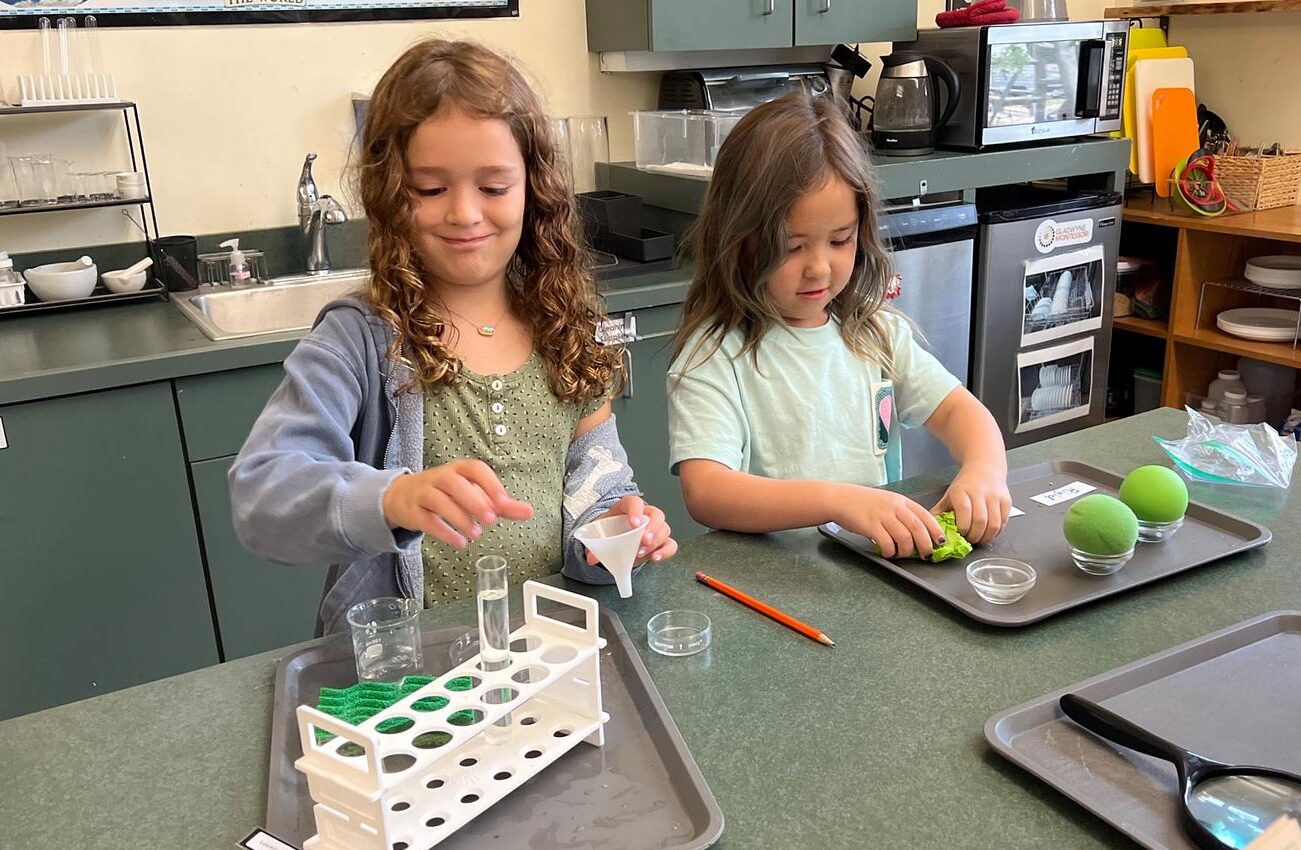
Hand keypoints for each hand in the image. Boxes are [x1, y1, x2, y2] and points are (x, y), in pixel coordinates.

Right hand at [382, 460, 533, 548]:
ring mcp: (424, 493)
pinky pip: (426, 520)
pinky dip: (443, 532)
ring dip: (459, 517)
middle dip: (474, 501)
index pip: (475, 469)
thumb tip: (529, 512)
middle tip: (491, 520)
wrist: (402, 496)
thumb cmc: (446, 494)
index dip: (489, 484)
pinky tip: (459, 542)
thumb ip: (501, 505)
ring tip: (476, 535)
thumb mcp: (473, 495)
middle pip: (454, 483)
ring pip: (438, 500)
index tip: (503, 502)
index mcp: (459, 470)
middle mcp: (440, 477)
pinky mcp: (413, 511)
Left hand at [585, 495, 677, 567]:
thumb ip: (596, 545)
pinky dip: (665, 551)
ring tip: (641, 552)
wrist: (614, 540)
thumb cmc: (609, 532)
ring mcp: (655, 528)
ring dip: (655, 542)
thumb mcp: (599, 535)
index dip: (636, 510)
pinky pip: (670, 545)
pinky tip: (655, 557)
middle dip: (652, 528)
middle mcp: (645, 514)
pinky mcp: (660, 542)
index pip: (635, 502)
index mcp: (628, 507)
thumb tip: (592, 558)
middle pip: (656, 514)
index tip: (633, 523)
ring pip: (664, 529)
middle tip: (643, 540)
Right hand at [831, 483, 944, 558]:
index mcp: (901, 501)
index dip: (935, 530)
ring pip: (904, 538)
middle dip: (925, 544)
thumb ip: (903, 513)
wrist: (841, 499)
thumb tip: (919, 533)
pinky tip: (887, 552)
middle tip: (926, 554)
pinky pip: (887, 543)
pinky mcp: (871, 526)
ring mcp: (883, 516)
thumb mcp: (888, 502)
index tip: (940, 541)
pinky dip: (890, 552)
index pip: (925, 515)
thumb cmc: (864, 503)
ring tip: (902, 554)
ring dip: (906, 551)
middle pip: (918, 528)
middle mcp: (894, 507)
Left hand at [930, 462, 1011, 544]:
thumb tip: (930, 529)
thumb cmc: (965, 485)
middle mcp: (980, 492)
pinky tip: (989, 532)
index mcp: (962, 490)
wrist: (984, 468)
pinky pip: (1003, 522)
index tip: (961, 533)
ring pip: (994, 524)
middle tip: (970, 539)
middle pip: (980, 521)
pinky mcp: (1006, 501)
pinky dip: (996, 532)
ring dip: (986, 537)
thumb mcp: (949, 495)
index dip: (963, 527)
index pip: (964, 511)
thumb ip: (939, 512)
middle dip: (975, 535)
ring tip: (979, 538)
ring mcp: (995, 496)